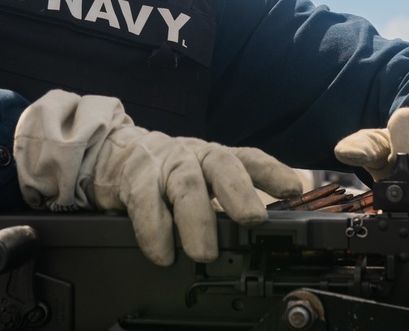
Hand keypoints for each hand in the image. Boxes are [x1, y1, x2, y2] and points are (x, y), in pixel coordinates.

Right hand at [14, 90, 302, 265]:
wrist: (114, 155)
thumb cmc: (169, 173)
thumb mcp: (203, 179)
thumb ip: (229, 201)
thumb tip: (265, 234)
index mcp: (216, 156)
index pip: (250, 158)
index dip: (273, 172)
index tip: (293, 190)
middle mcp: (194, 155)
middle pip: (221, 165)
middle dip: (239, 191)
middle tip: (253, 218)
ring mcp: (164, 164)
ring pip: (184, 184)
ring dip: (196, 219)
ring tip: (204, 253)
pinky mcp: (134, 179)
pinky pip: (145, 203)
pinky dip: (154, 231)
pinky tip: (162, 253)